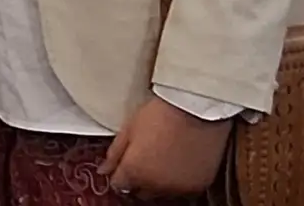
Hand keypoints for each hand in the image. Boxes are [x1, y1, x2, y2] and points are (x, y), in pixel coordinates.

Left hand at [104, 95, 232, 197]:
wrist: (194, 108)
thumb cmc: (159, 114)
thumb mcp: (128, 129)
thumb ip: (115, 154)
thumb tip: (104, 170)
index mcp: (134, 171)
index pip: (119, 185)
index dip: (119, 175)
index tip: (123, 166)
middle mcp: (155, 185)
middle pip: (141, 192)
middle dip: (138, 180)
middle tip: (143, 161)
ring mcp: (178, 188)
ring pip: (162, 193)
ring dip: (158, 182)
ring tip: (163, 159)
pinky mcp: (198, 186)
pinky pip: (184, 190)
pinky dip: (179, 181)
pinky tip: (179, 163)